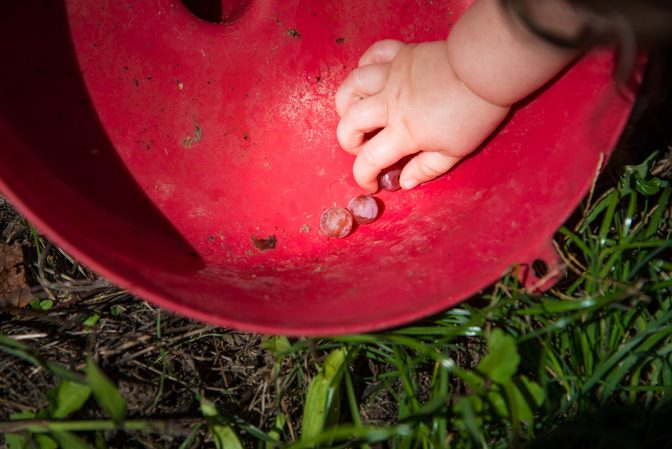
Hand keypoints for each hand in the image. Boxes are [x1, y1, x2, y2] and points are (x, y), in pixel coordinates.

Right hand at [335, 39, 510, 191]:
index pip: (369, 160)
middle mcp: (389, 103)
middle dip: (348, 141)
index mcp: (403, 132)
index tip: (371, 184)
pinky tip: (371, 78)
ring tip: (355, 112)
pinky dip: (365, 65)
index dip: (363, 177)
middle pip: (350, 123)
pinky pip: (372, 55)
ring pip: (352, 86)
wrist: (485, 69)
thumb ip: (426, 169)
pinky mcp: (401, 54)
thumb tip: (403, 182)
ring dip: (346, 103)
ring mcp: (392, 75)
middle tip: (362, 148)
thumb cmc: (475, 113)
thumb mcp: (455, 151)